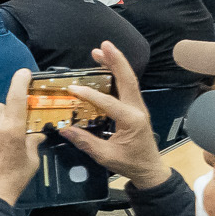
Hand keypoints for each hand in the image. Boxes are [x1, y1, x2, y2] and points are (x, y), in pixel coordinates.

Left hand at [0, 69, 39, 207]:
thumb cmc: (13, 178)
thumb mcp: (31, 161)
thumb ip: (33, 143)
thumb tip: (36, 136)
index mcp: (13, 128)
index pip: (16, 96)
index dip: (20, 81)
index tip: (23, 73)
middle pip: (1, 105)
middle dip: (7, 113)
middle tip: (11, 129)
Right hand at [53, 43, 169, 188]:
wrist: (150, 169)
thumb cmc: (130, 163)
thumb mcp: (106, 156)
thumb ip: (85, 142)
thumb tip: (64, 129)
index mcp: (131, 120)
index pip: (108, 102)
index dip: (89, 94)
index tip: (72, 88)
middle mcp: (137, 109)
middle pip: (127, 79)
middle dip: (115, 61)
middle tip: (102, 46)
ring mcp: (138, 107)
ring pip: (128, 80)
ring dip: (116, 63)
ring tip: (101, 50)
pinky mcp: (135, 108)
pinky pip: (127, 86)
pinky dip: (117, 73)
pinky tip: (106, 67)